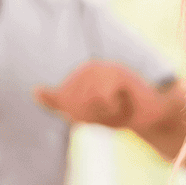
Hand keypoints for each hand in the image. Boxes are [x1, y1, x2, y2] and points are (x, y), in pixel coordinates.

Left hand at [35, 61, 171, 130]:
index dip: (81, 116)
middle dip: (92, 115)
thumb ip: (61, 102)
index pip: (63, 102)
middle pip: (73, 103)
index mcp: (78, 76)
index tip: (100, 113)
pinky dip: (114, 108)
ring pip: (87, 101)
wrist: (151, 115)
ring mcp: (103, 68)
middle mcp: (88, 68)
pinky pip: (103, 97)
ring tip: (119, 106)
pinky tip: (125, 102)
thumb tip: (34, 92)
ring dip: (104, 113)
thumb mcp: (86, 112)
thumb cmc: (120, 112)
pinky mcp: (118, 72)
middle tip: (111, 111)